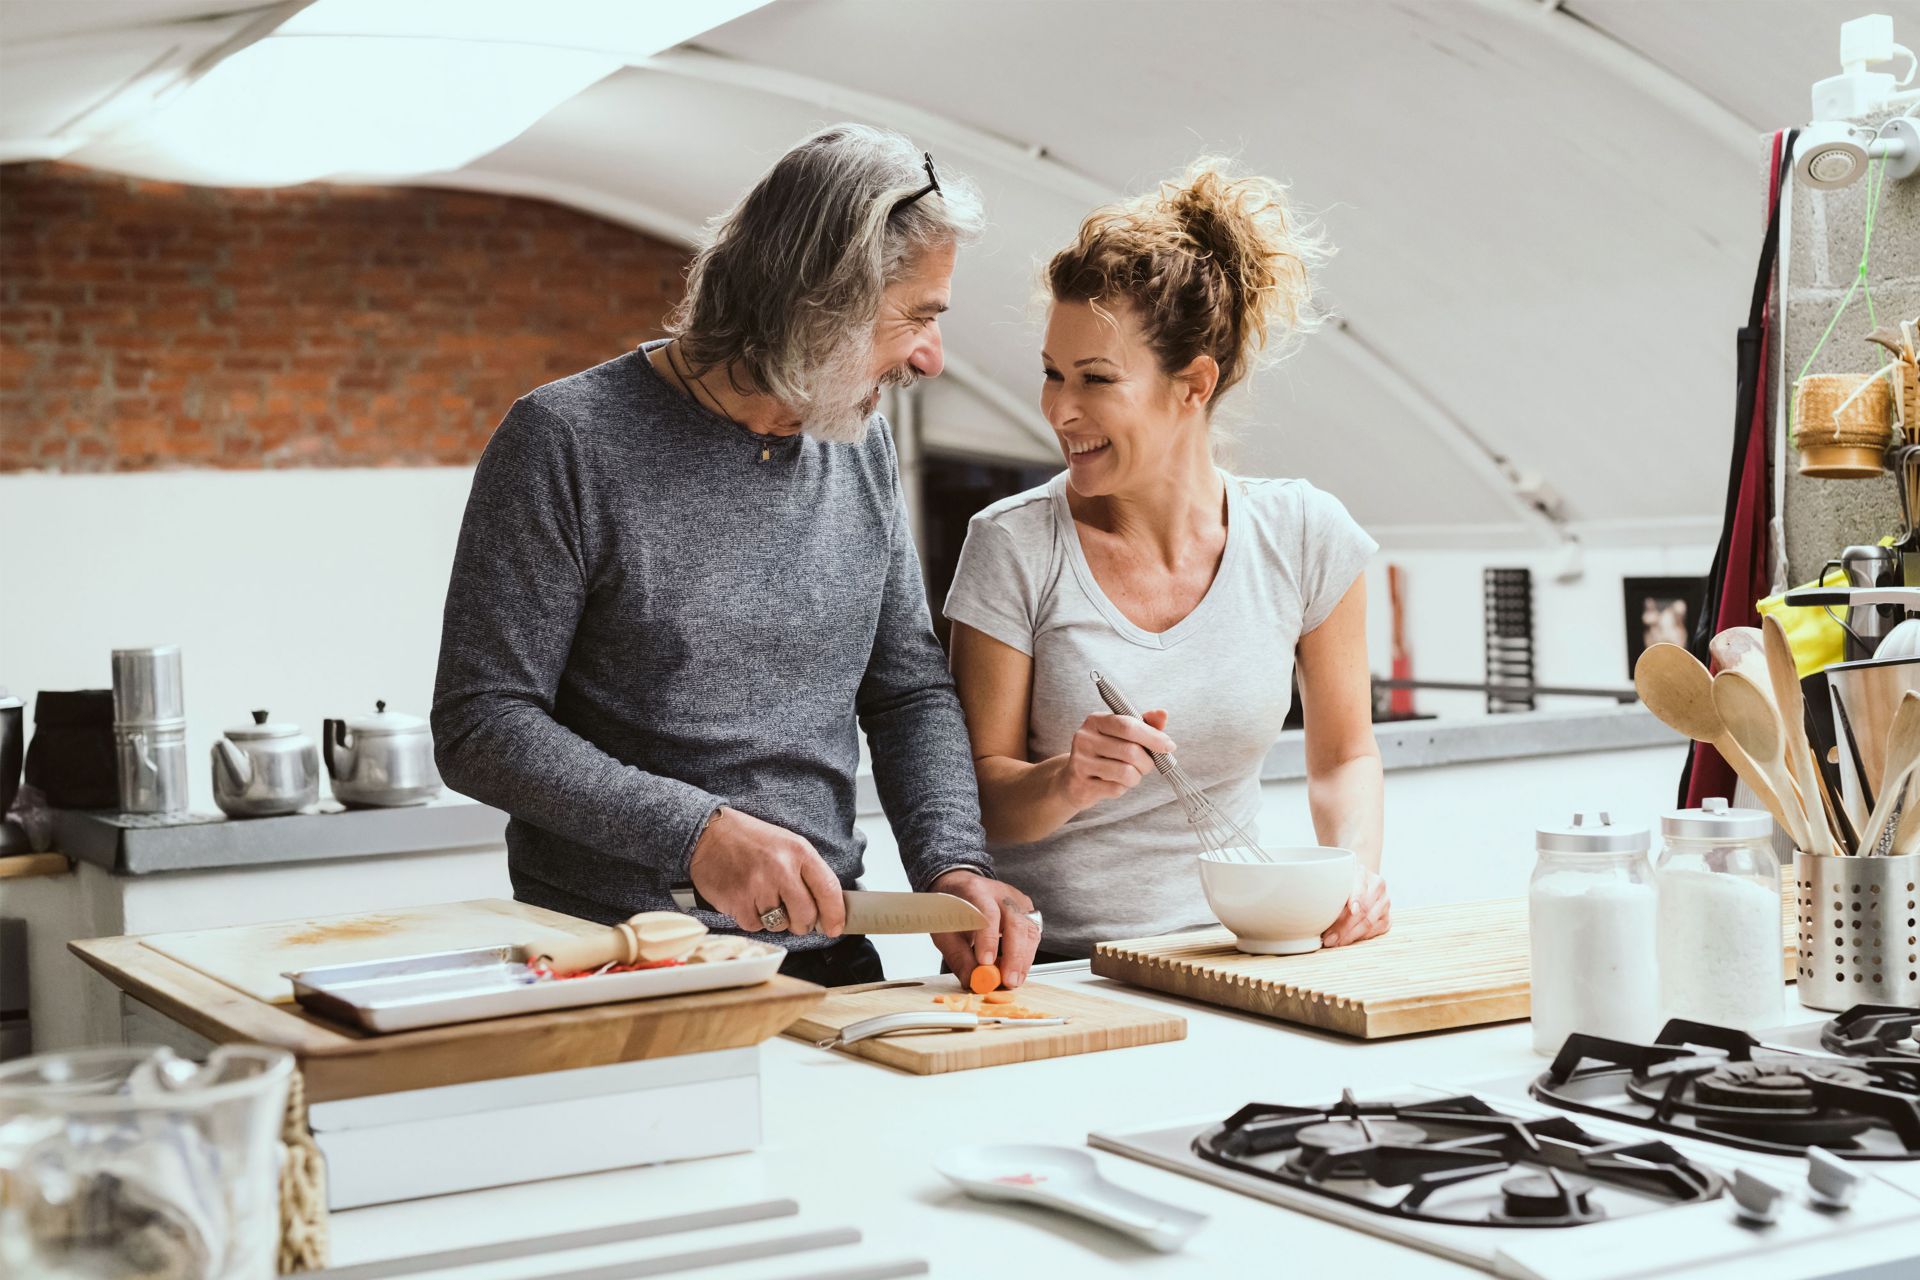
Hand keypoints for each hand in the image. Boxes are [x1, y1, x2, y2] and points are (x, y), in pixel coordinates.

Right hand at [689, 807, 845, 936]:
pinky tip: (746, 898)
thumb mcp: (786, 844)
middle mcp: (781, 868)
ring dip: (774, 919)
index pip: (828, 889)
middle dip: (802, 923)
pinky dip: (753, 918)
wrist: (708, 833)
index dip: (835, 914)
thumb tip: (825, 910)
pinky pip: (755, 926)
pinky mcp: (738, 901)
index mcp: (799, 851)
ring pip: (780, 924)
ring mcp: (759, 886)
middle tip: (794, 917)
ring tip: (763, 896)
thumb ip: (807, 873)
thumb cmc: (750, 840)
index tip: (835, 927)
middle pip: (806, 915)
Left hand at [929, 868, 1040, 988]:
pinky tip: (1017, 971)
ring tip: (1012, 981)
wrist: (962, 890)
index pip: (987, 912)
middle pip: (1016, 921)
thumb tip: (972, 980)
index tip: (986, 962)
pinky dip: (1026, 956)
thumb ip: (958, 957)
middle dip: (1013, 955)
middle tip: (1007, 980)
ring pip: (1029, 930)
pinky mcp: (1028, 912)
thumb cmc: (954, 909)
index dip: (989, 938)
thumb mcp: (945, 931)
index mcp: (976, 890)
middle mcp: (1002, 893)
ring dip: (1023, 960)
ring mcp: (1018, 901)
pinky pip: (1033, 935)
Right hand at [1056, 709, 1175, 811]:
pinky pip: (1116, 789)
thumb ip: (1144, 724)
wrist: (1074, 780)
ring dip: (1136, 777)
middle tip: (1146, 765)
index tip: (1169, 746)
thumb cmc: (1105, 753)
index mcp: (1095, 720)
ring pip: (1126, 772)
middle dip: (1147, 762)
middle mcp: (1084, 738)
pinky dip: (1123, 788)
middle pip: (1131, 751)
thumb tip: (1163, 714)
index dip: (1153, 737)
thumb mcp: (1122, 735)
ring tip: (1130, 774)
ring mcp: (1080, 762)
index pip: (1128, 726)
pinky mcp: (1081, 784)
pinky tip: (1114, 782)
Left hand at [1321, 869, 1389, 947]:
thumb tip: (1319, 914)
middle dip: (1345, 927)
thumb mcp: (1335, 881)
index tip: (1352, 909)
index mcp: (1362, 873)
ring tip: (1335, 942)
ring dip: (1351, 935)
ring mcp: (1385, 902)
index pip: (1360, 886)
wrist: (1360, 883)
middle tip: (1329, 937)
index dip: (1357, 898)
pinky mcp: (1387, 917)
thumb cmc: (1342, 884)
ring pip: (1370, 922)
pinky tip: (1347, 940)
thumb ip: (1331, 892)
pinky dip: (1360, 937)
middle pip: (1364, 909)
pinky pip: (1376, 930)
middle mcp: (1377, 886)